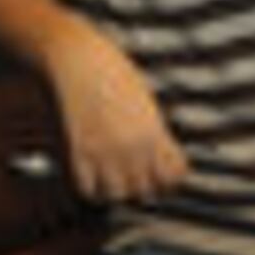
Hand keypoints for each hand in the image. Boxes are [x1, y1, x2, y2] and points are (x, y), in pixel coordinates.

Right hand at [47, 27, 184, 203]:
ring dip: (115, 189)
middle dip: (141, 184)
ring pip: (118, 195)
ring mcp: (105, 152)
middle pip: (146, 190)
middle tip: (131, 171)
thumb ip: (154, 134)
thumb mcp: (146, 104)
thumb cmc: (114, 73)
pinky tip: (91, 173)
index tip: (159, 171)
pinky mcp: (80, 151)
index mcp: (155, 133)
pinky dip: (90, 186)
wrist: (80, 59)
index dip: (168, 177)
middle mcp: (133, 148)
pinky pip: (88, 189)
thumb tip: (158, 161)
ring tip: (111, 175)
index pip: (174, 177)